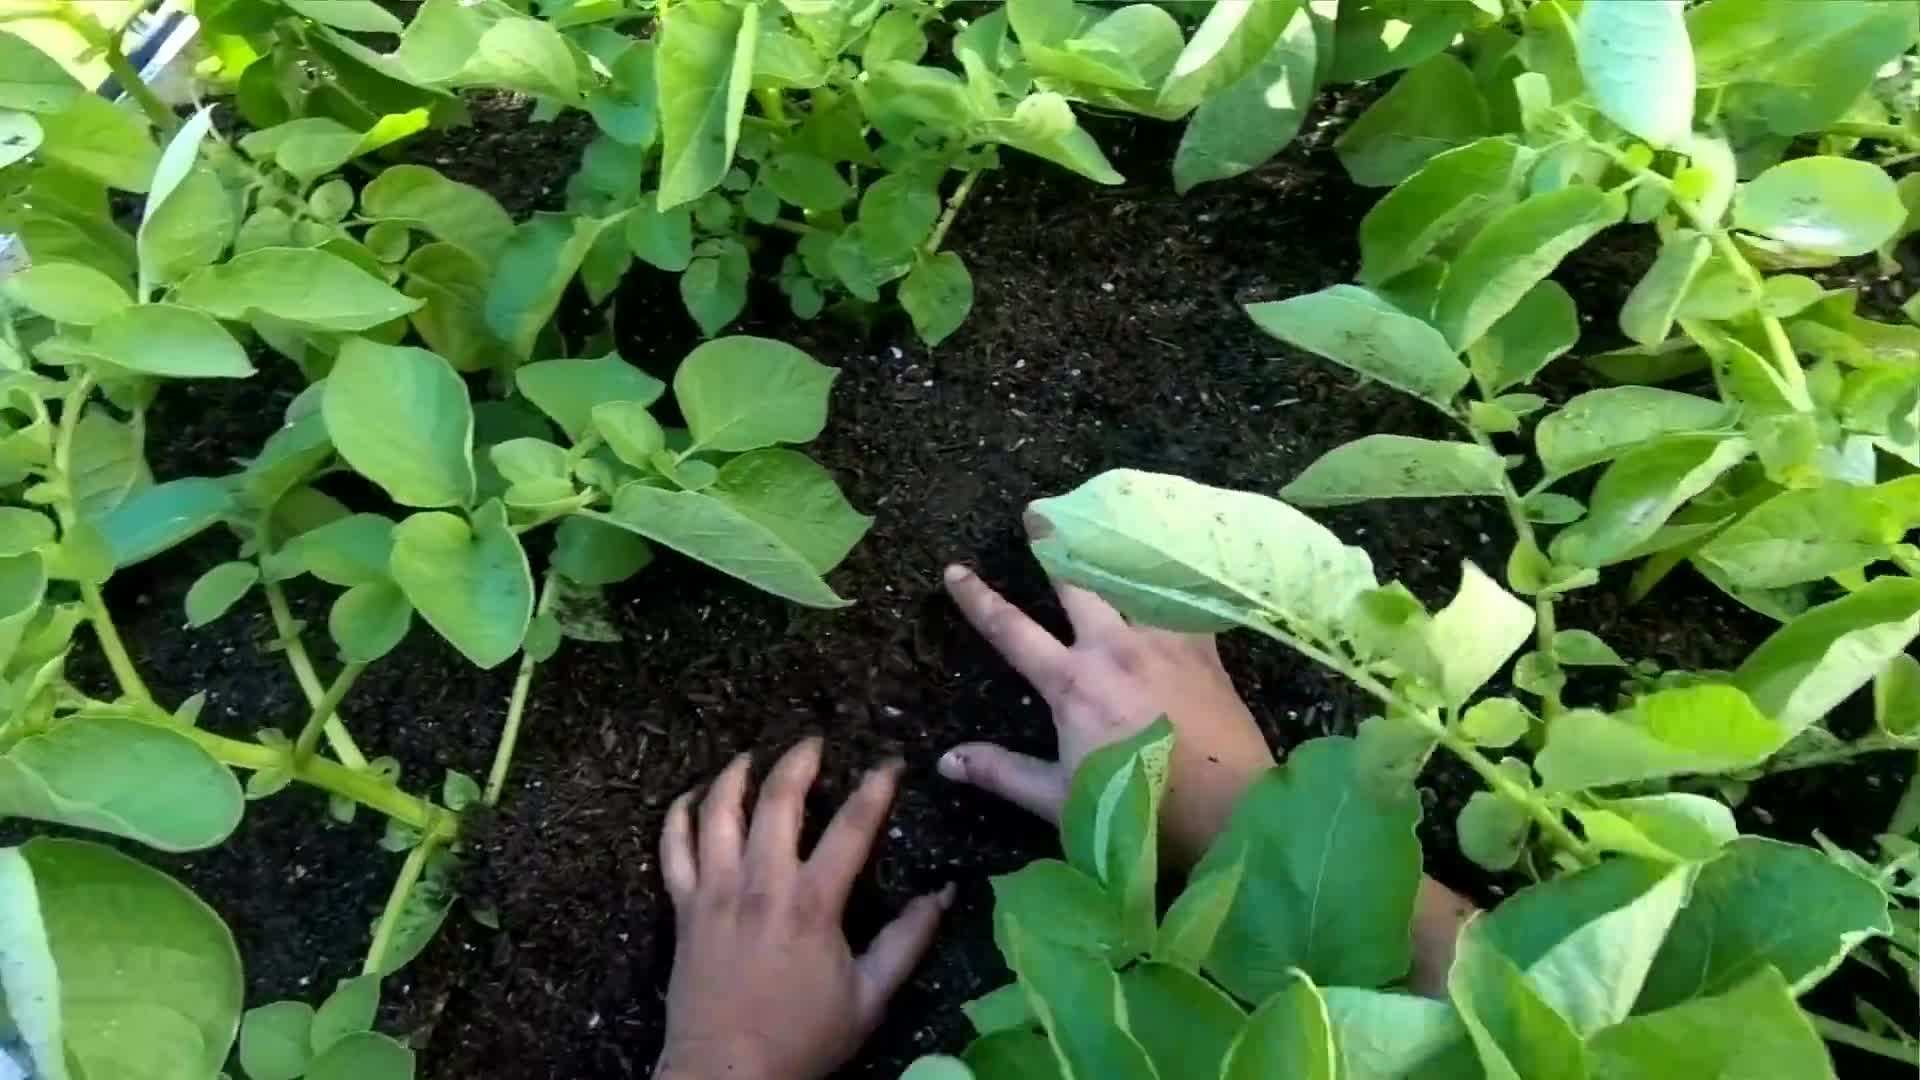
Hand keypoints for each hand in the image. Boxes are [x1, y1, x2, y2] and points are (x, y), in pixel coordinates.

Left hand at [655, 739, 951, 1079]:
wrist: (725, 1074)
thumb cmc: (803, 1039)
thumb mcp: (870, 998)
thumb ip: (908, 941)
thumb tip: (943, 894)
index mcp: (812, 904)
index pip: (852, 828)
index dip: (875, 788)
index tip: (890, 763)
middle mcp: (760, 885)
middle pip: (777, 800)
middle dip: (798, 760)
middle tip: (813, 740)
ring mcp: (714, 893)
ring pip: (717, 811)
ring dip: (734, 774)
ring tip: (750, 755)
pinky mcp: (683, 908)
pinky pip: (672, 848)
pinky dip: (679, 815)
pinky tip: (692, 797)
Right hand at [939, 562, 1478, 997]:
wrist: (1227, 811)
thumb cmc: (1136, 812)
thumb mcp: (1058, 799)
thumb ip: (1003, 772)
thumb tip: (947, 759)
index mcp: (1072, 682)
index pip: (1011, 630)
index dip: (978, 599)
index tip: (955, 570)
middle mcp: (1115, 648)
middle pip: (1077, 583)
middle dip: (1053, 545)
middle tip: (1038, 513)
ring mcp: (1165, 643)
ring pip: (1133, 581)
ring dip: (1114, 554)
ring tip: (1107, 524)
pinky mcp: (1205, 651)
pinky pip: (1186, 603)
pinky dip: (1174, 583)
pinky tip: (1175, 569)